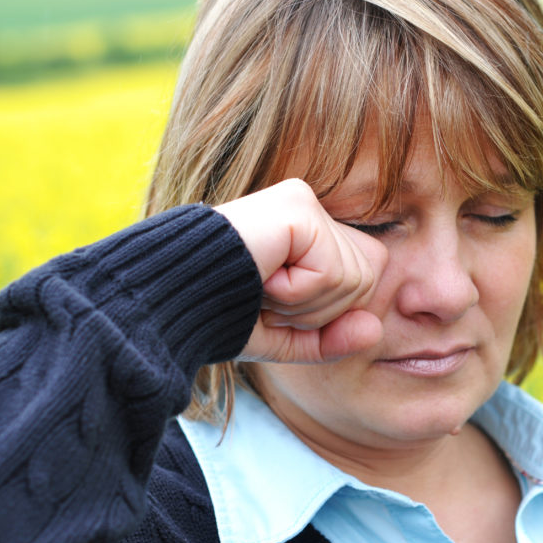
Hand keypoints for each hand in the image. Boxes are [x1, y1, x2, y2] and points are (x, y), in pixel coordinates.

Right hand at [213, 179, 386, 362]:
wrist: (167, 298)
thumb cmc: (217, 314)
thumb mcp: (283, 338)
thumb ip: (333, 339)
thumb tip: (375, 330)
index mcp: (309, 234)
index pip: (364, 280)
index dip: (326, 312)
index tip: (274, 307)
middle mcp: (312, 210)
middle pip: (368, 280)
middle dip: (320, 310)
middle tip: (266, 297)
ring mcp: (306, 203)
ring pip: (355, 278)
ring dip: (306, 303)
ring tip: (261, 286)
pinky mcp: (298, 207)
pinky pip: (332, 271)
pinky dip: (298, 292)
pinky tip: (263, 276)